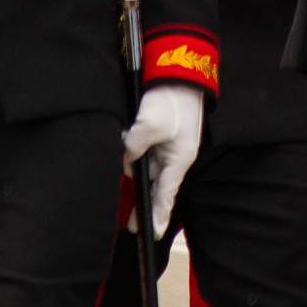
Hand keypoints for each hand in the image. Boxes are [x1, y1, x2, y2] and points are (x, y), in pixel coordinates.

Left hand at [122, 82, 204, 239]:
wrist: (180, 72)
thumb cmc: (171, 100)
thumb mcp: (149, 125)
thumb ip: (134, 147)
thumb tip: (127, 159)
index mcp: (178, 159)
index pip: (166, 194)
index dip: (158, 215)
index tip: (154, 235)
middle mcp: (174, 156)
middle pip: (156, 186)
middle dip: (145, 206)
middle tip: (130, 226)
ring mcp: (167, 145)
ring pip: (148, 170)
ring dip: (137, 181)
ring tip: (126, 202)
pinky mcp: (160, 134)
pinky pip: (146, 154)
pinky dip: (135, 162)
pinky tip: (126, 166)